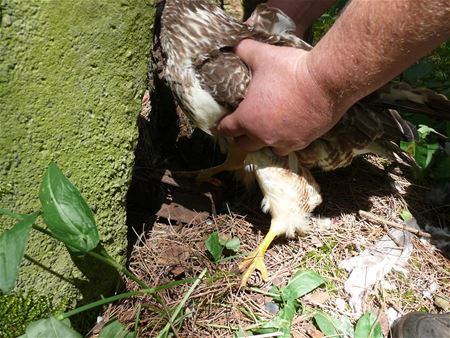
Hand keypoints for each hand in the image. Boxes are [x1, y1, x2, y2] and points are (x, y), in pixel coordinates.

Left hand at [216, 39, 344, 155]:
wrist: (327, 82)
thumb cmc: (290, 70)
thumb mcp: (263, 56)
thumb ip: (244, 51)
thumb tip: (235, 46)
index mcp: (248, 119)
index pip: (226, 130)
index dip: (222, 125)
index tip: (223, 121)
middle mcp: (263, 136)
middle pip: (243, 145)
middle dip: (240, 137)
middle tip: (242, 126)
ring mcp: (284, 141)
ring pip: (266, 149)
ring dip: (262, 141)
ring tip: (265, 130)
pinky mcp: (303, 142)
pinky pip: (288, 147)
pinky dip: (284, 140)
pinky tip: (287, 129)